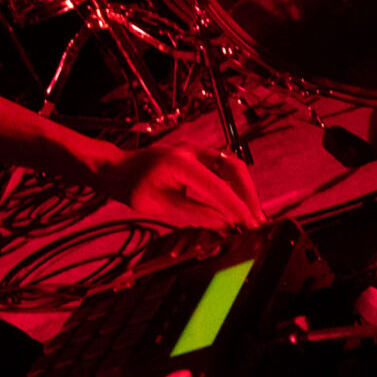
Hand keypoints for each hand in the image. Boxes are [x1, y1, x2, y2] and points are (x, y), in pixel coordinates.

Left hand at [88, 140, 264, 230]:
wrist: (118, 169)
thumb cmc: (132, 188)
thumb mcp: (159, 206)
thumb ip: (193, 213)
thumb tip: (224, 223)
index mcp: (179, 162)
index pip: (217, 186)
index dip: (236, 207)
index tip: (249, 225)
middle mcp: (192, 151)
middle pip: (234, 169)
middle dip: (248, 196)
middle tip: (257, 222)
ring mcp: (197, 151)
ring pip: (233, 168)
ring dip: (244, 192)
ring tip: (252, 217)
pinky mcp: (199, 157)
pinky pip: (224, 170)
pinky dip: (234, 188)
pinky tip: (238, 207)